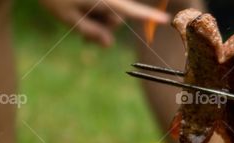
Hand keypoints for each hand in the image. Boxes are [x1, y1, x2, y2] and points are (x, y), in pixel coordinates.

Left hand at [38, 0, 168, 46]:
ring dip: (97, 20)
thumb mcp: (68, 18)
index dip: (148, 16)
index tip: (165, 19)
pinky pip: (102, 7)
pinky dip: (94, 13)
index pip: (130, 11)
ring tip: (76, 19)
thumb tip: (108, 44)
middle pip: (116, 17)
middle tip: (83, 37)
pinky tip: (80, 13)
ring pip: (109, 13)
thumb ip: (90, 32)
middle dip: (103, 27)